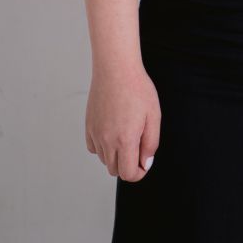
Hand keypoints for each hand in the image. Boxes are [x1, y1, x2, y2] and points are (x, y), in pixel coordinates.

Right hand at [85, 62, 160, 181]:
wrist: (115, 68)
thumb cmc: (137, 88)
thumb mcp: (154, 115)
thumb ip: (151, 143)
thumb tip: (145, 163)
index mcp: (125, 140)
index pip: (128, 174)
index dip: (139, 173)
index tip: (144, 163)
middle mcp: (107, 140)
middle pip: (115, 170)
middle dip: (128, 164)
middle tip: (138, 146)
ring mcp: (95, 134)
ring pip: (104, 160)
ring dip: (116, 155)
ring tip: (127, 134)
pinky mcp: (88, 126)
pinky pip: (94, 148)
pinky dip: (103, 147)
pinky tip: (113, 132)